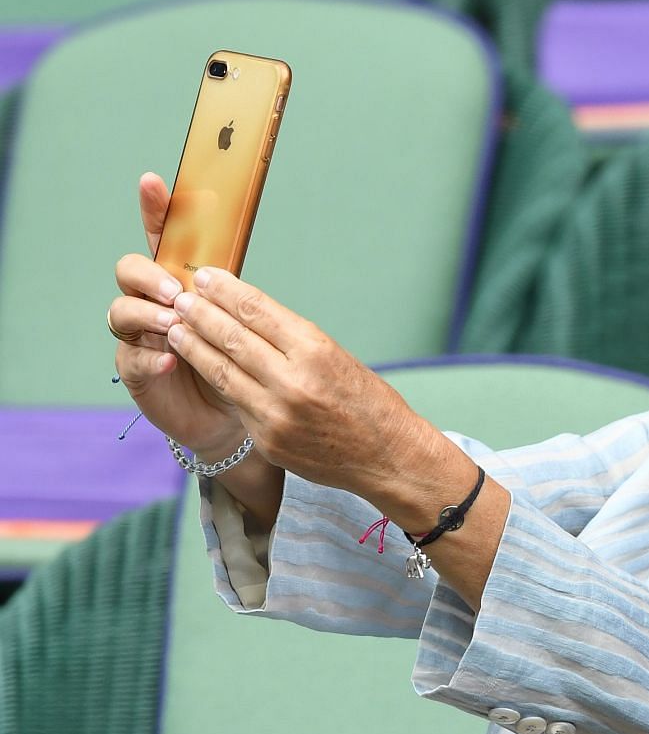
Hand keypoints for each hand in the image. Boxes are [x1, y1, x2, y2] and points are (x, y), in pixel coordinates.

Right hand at [110, 173, 242, 454]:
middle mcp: (154, 302)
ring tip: (175, 324)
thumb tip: (228, 266)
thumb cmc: (242, 363)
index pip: (163, 239)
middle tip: (177, 291)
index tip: (153, 181)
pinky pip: (131, 355)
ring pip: (123, 309)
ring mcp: (140, 335)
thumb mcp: (244, 325)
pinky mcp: (136, 369)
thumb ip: (233, 294)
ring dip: (149, 313)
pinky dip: (152, 354)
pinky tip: (172, 359)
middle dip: (149, 275)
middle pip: (130, 269)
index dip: (155, 209)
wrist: (235, 415)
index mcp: (181, 281)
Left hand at [161, 266, 438, 499]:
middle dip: (201, 314)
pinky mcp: (267, 440)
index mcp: (316, 352)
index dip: (226, 291)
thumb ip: (291, 341)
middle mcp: (293, 382)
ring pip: (221, 372)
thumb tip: (245, 315)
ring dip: (194, 347)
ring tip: (176, 329)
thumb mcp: (338, 358)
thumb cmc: (368, 402)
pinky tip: (203, 367)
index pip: (257, 311)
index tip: (207, 276)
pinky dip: (217, 381)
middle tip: (180, 298)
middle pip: (232, 338)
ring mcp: (276, 414)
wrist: (388, 457)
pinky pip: (236, 403)